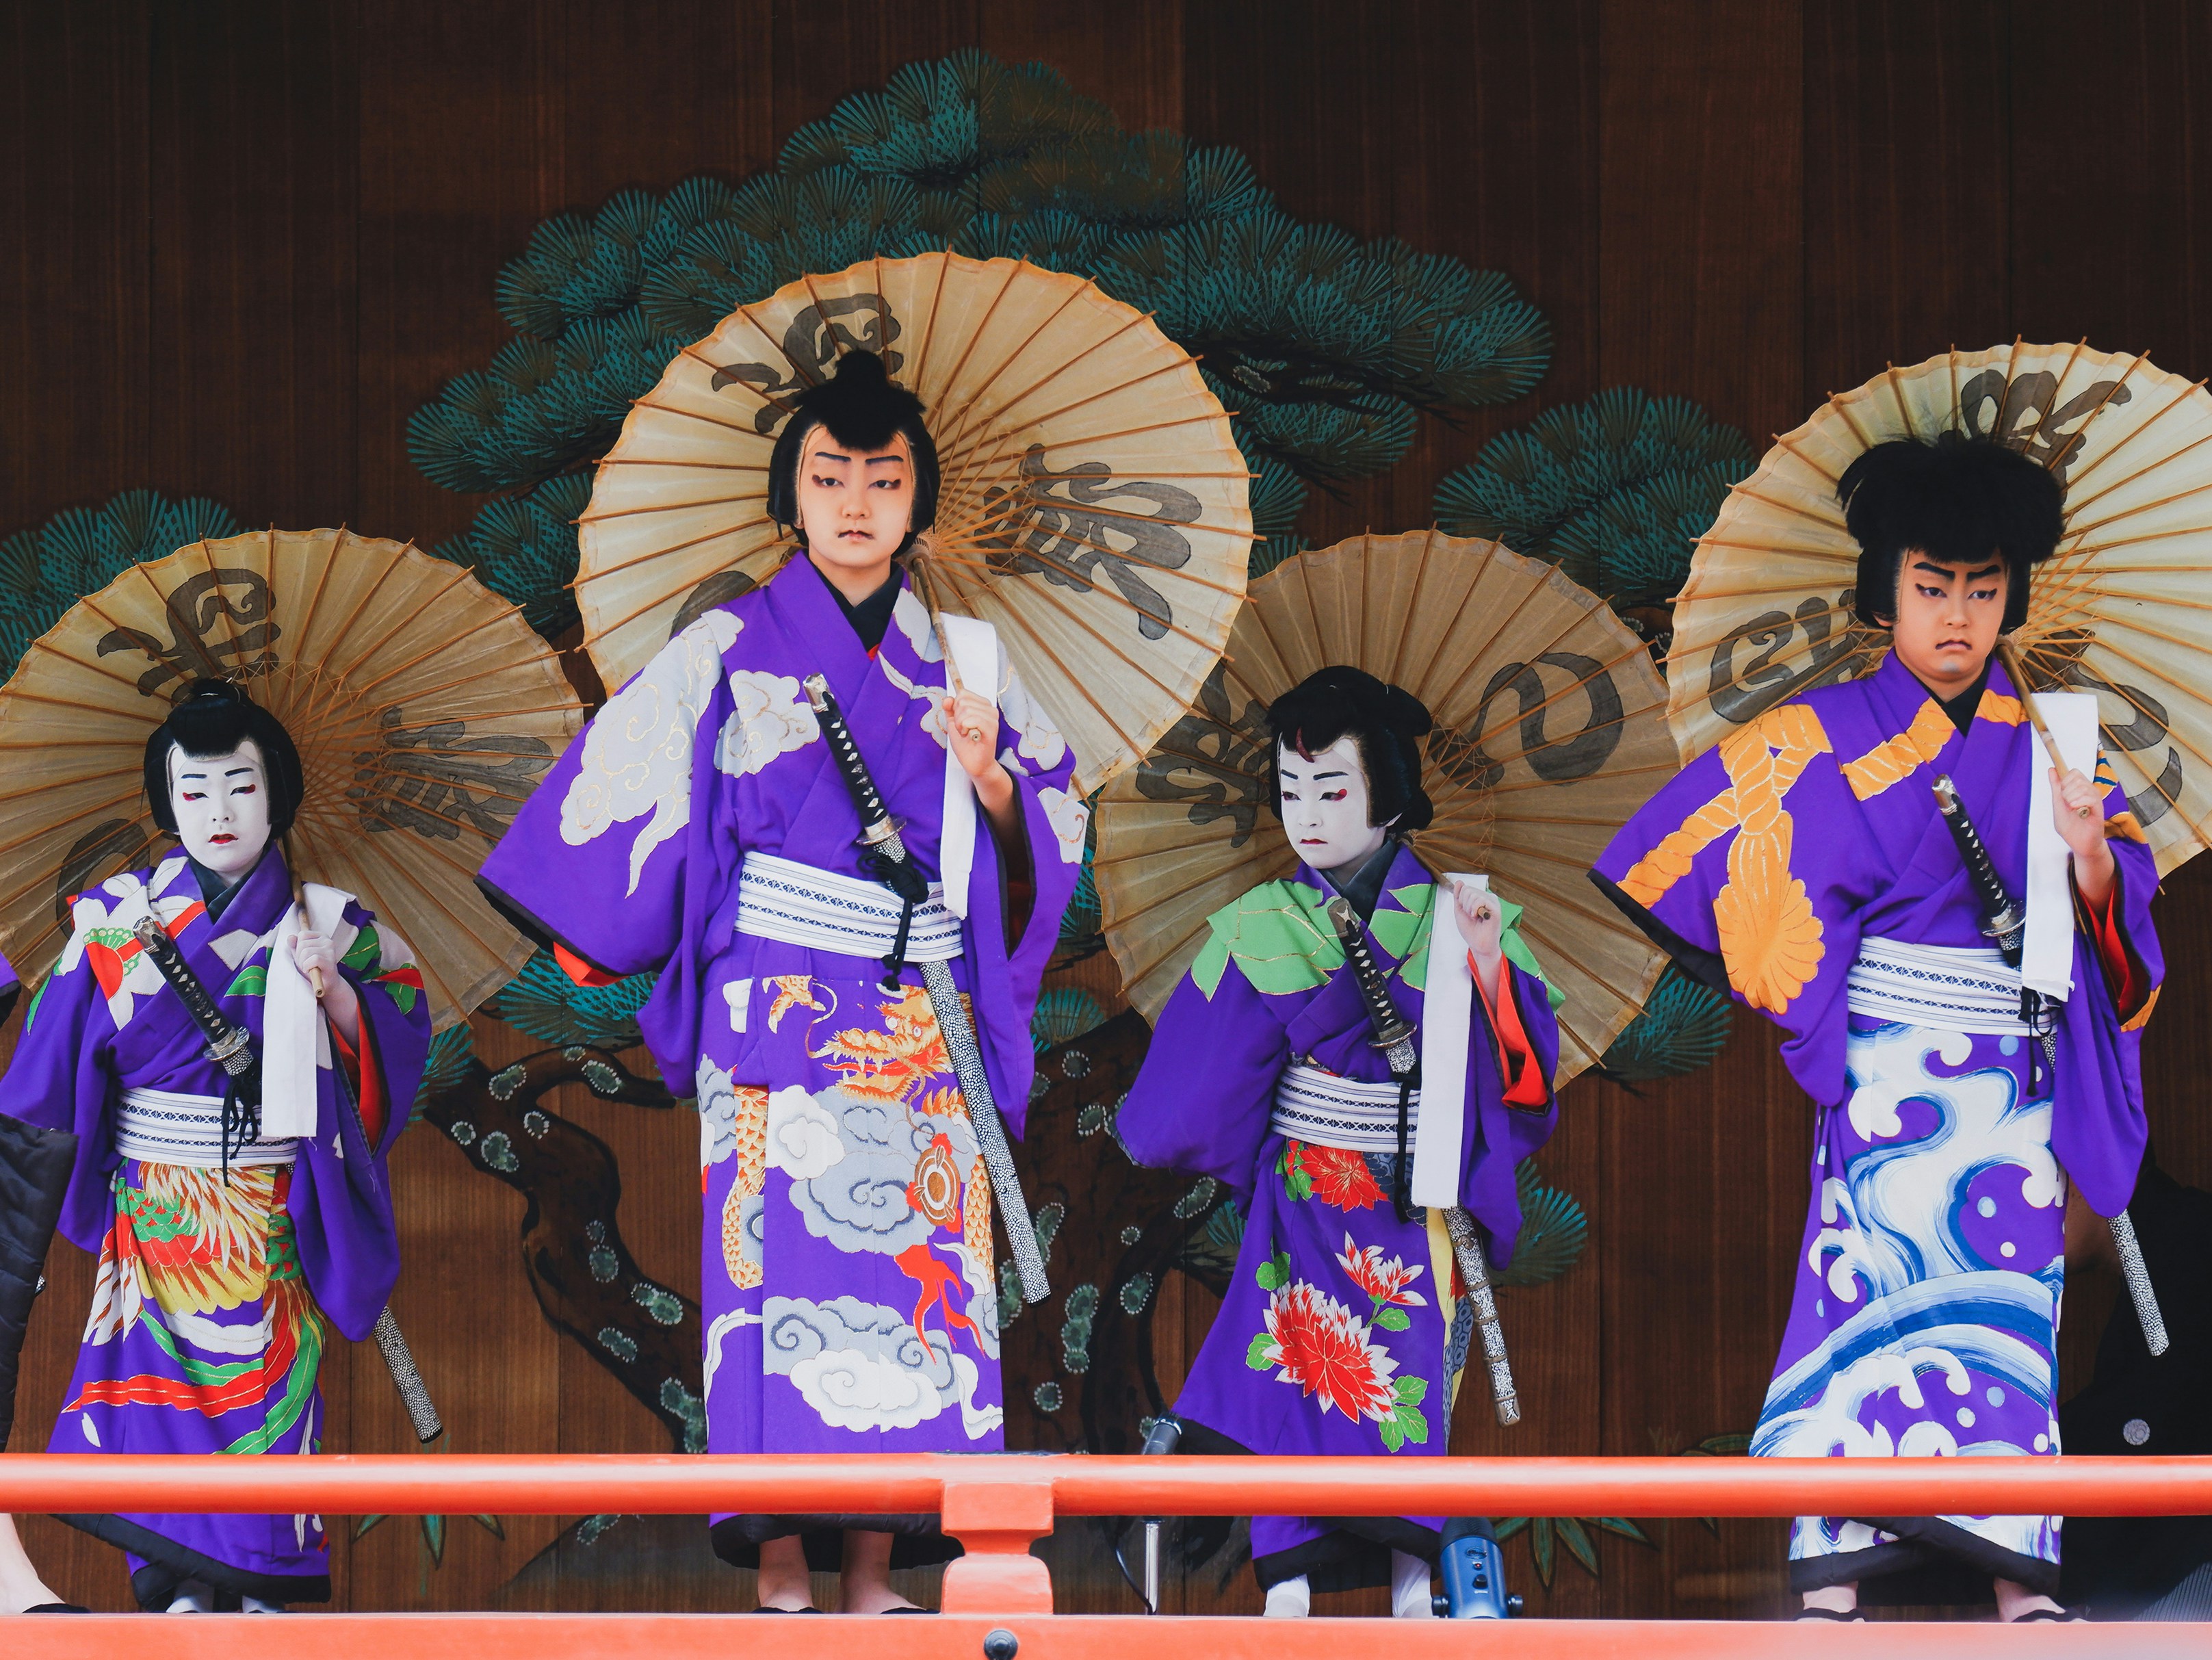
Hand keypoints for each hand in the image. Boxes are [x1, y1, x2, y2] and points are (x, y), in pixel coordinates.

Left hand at [287, 928, 360, 1042]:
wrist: (327, 994)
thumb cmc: (313, 978)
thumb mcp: (302, 961)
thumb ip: (297, 948)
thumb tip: (291, 937)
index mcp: (322, 939)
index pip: (303, 934)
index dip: (299, 947)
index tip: (304, 959)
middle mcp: (329, 943)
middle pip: (302, 943)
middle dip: (299, 958)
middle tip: (307, 970)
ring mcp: (331, 953)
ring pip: (306, 952)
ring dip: (303, 965)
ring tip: (311, 974)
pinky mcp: (331, 965)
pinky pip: (313, 960)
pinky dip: (309, 969)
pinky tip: (314, 977)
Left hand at [941, 689, 1015, 833]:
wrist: (974, 764)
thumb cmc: (966, 745)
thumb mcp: (953, 724)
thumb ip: (950, 709)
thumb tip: (948, 699)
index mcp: (982, 706)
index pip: (963, 694)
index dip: (955, 708)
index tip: (959, 721)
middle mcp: (990, 709)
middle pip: (963, 700)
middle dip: (957, 717)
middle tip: (963, 730)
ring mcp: (992, 718)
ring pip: (967, 709)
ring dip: (961, 724)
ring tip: (967, 734)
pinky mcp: (992, 728)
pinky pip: (974, 719)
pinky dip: (966, 727)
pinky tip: (970, 735)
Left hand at [1451, 876, 1505, 971]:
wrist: (1478, 945)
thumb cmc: (1470, 930)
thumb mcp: (1460, 910)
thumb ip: (1458, 896)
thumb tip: (1459, 882)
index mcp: (1481, 897)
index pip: (1465, 888)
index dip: (1461, 901)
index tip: (1467, 912)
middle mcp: (1488, 897)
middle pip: (1467, 890)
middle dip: (1464, 905)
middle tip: (1472, 917)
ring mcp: (1493, 902)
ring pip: (1472, 894)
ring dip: (1469, 909)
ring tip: (1476, 918)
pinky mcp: (1496, 908)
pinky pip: (1480, 900)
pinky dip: (1474, 910)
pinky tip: (1479, 917)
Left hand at [2052, 765, 2114, 905]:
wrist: (2079, 844)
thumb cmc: (2071, 827)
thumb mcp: (2058, 804)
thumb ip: (2056, 787)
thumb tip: (2051, 769)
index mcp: (2080, 790)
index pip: (2074, 773)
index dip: (2064, 781)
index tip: (2062, 795)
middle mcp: (2090, 792)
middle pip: (2077, 778)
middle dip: (2066, 791)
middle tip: (2068, 805)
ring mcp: (2096, 800)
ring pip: (2083, 786)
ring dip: (2071, 798)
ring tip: (2072, 809)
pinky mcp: (2099, 809)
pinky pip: (2091, 798)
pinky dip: (2080, 802)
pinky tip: (2076, 810)